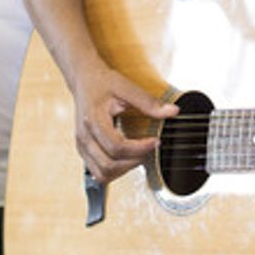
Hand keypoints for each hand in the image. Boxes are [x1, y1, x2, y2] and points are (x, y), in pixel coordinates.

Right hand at [71, 66, 177, 183]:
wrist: (85, 81)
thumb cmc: (103, 83)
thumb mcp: (126, 87)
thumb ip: (148, 102)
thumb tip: (172, 111)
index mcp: (93, 120)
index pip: (117, 146)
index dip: (140, 148)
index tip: (155, 141)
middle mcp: (84, 136)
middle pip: (109, 164)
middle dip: (134, 161)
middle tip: (149, 148)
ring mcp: (81, 146)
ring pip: (102, 174)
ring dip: (124, 170)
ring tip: (139, 154)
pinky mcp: (83, 151)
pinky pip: (98, 172)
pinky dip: (114, 172)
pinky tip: (127, 158)